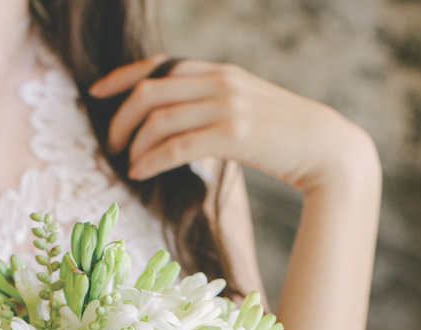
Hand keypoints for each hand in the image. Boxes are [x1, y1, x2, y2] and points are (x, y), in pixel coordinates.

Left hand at [90, 55, 374, 193]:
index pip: (159, 64)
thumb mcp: (243, 108)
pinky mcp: (234, 134)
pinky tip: (140, 173)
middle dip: (120, 119)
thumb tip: (174, 121)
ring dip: (133, 145)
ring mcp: (227, 105)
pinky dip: (151, 160)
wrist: (325, 147)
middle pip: (149, 90)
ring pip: (158, 119)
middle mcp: (219, 81)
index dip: (121, 77)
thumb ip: (210, 105)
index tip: (96, 93)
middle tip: (111, 146)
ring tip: (127, 165)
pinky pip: (177, 146)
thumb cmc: (280, 137)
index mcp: (218, 72)